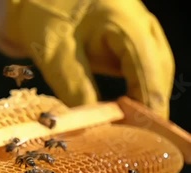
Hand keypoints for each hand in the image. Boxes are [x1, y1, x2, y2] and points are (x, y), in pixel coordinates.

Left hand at [7, 0, 173, 118]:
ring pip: (153, 71)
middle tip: (142, 139)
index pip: (150, 68)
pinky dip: (135, 90)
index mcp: (125, 22)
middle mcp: (141, 24)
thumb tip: (94, 125)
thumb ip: (76, 88)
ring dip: (145, 99)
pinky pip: (139, 69)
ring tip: (135, 131)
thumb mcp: (56, 55)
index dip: (151, 103)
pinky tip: (125, 111)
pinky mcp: (128, 40)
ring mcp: (138, 30)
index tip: (147, 133)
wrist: (34, 0)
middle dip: (152, 105)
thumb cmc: (44, 18)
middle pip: (158, 71)